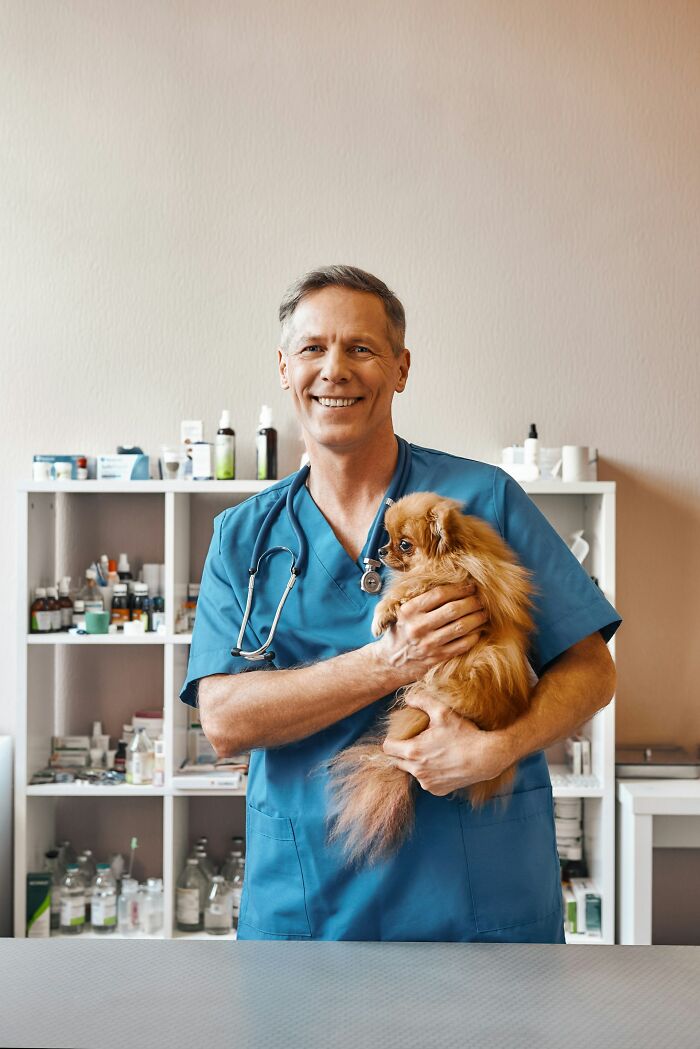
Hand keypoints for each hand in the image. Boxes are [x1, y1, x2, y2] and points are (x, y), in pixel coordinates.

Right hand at [372, 583, 487, 685]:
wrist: (391, 661)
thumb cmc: (401, 631)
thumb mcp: (403, 612)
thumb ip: (423, 600)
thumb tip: (453, 585)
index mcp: (409, 611)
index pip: (439, 594)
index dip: (459, 588)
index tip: (470, 586)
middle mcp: (418, 627)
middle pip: (453, 610)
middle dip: (472, 602)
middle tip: (480, 600)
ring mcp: (429, 644)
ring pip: (461, 627)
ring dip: (477, 618)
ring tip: (483, 613)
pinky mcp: (437, 657)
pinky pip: (462, 645)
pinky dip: (474, 636)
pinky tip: (478, 630)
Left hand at [381, 691, 508, 796]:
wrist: (486, 758)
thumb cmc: (464, 734)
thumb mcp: (442, 711)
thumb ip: (422, 700)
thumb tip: (408, 698)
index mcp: (413, 752)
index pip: (387, 747)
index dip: (392, 738)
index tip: (401, 734)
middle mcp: (417, 771)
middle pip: (396, 761)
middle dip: (402, 750)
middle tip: (416, 740)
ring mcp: (427, 783)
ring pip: (411, 771)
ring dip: (416, 762)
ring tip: (431, 750)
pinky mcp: (437, 790)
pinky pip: (426, 780)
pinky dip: (429, 772)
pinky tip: (441, 762)